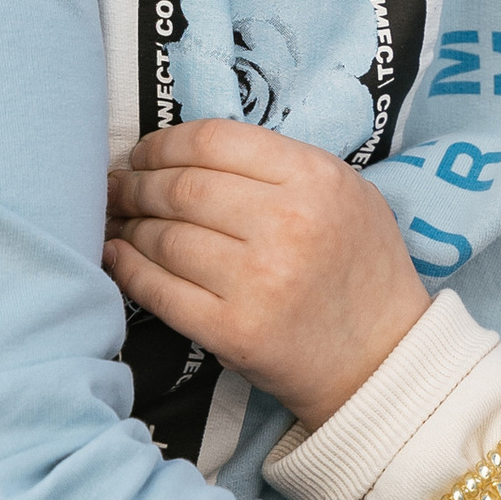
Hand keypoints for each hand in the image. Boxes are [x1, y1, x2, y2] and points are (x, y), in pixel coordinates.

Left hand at [103, 121, 429, 429]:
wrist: (382, 358)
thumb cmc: (359, 268)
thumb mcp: (345, 193)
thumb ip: (279, 165)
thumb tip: (186, 153)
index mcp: (315, 179)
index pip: (214, 140)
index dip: (163, 143)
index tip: (145, 154)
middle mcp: (288, 224)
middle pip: (181, 187)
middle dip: (137, 184)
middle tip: (119, 188)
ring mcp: (259, 281)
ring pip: (164, 237)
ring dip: (131, 227)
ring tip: (122, 223)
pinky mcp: (233, 331)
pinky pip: (160, 291)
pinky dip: (128, 270)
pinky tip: (118, 257)